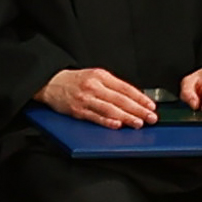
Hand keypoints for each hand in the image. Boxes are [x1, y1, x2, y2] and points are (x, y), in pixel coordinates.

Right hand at [41, 66, 160, 125]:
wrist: (50, 82)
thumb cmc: (76, 81)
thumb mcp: (96, 76)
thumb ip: (113, 86)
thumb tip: (135, 98)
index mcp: (101, 76)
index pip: (125, 88)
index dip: (140, 98)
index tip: (151, 106)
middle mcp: (94, 86)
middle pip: (120, 99)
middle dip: (138, 109)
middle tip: (151, 117)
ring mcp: (86, 99)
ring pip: (110, 109)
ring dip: (126, 117)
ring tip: (139, 123)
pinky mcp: (78, 110)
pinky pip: (95, 117)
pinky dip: (107, 122)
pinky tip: (117, 125)